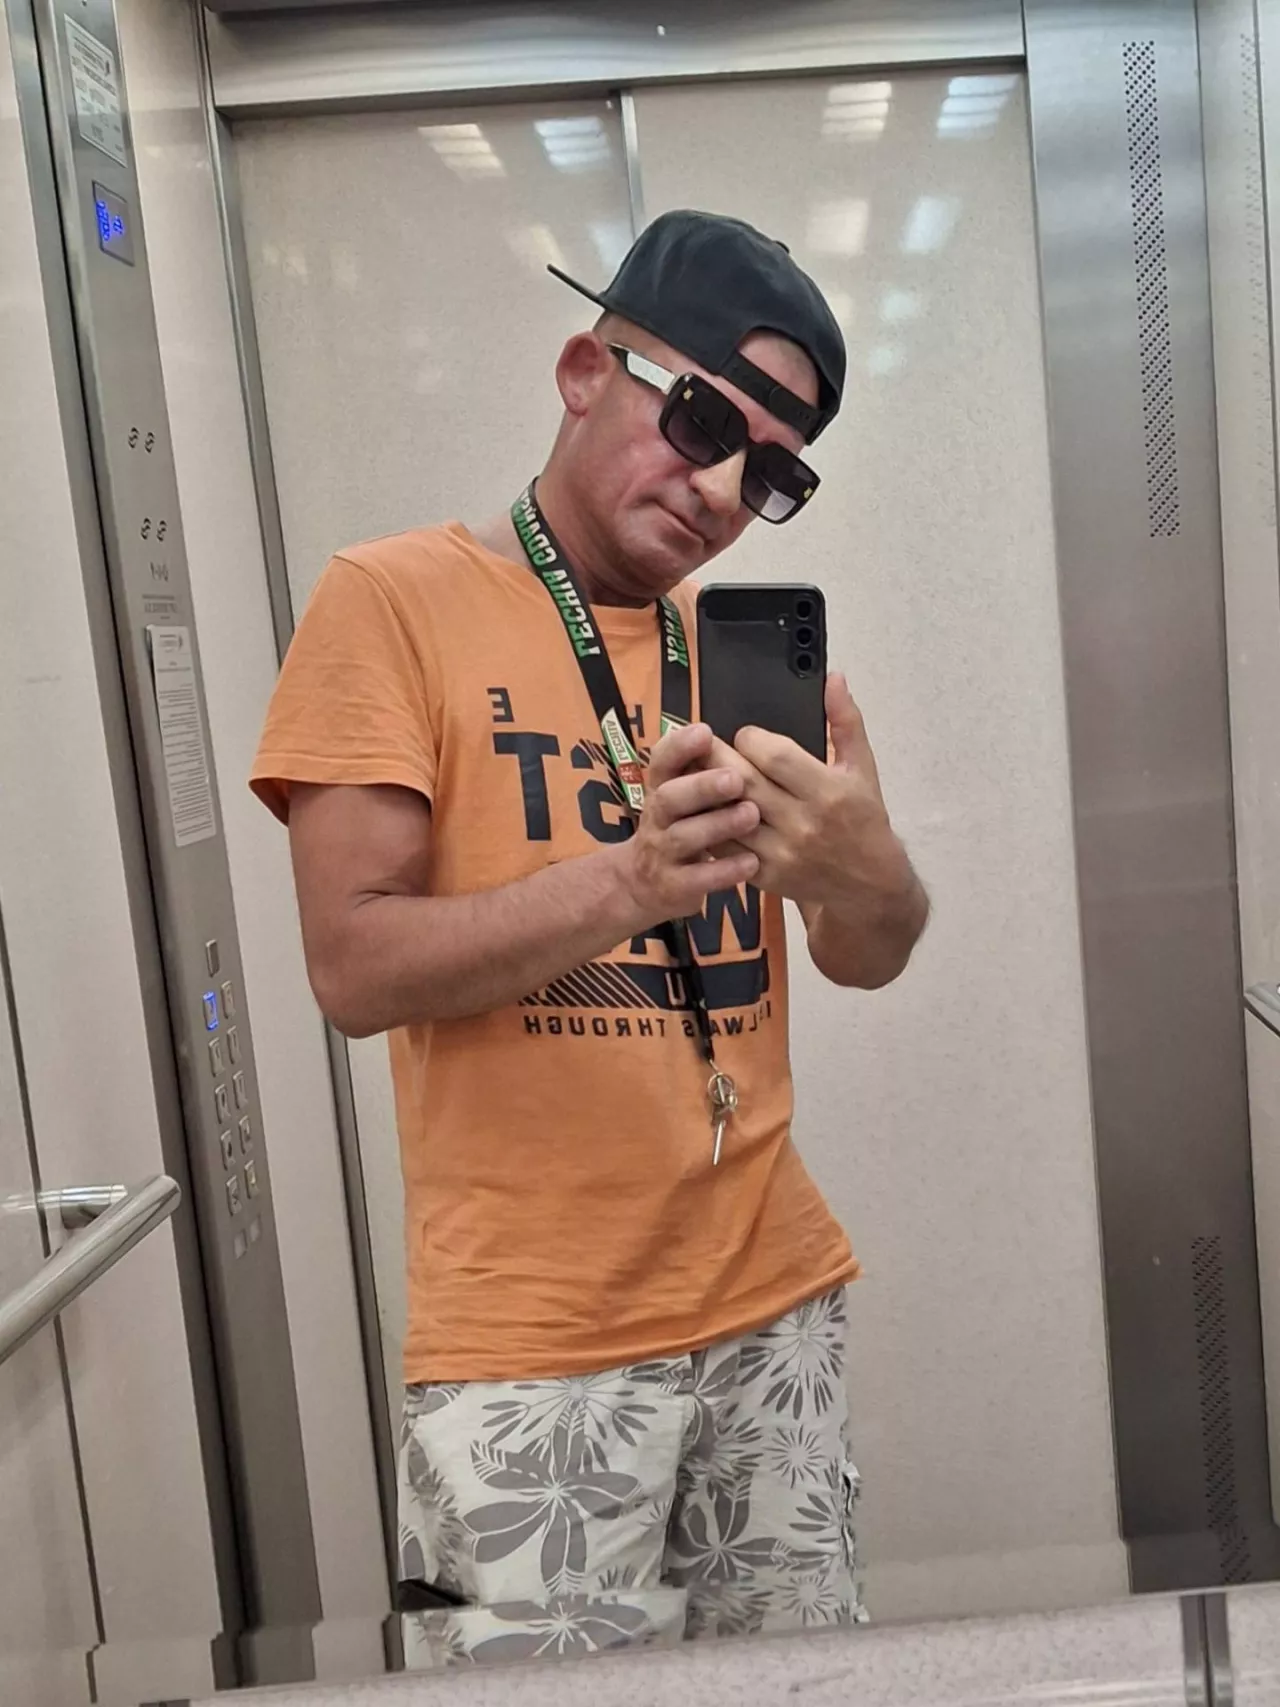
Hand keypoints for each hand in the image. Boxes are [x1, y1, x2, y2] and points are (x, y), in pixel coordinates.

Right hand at [612, 721, 759, 928]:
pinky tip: (752, 862)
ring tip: (751, 815)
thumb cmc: (677, 829)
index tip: (705, 732)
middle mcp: (657, 818)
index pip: (661, 762)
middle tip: (736, 778)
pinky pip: (696, 879)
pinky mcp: (672, 887)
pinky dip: (723, 871)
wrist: (640, 886)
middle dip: (702, 786)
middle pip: (669, 797)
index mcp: (661, 789)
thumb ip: (703, 772)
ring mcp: (661, 854)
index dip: (678, 746)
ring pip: (684, 837)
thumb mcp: (682, 799)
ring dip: (717, 825)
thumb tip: (748, 739)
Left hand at [708, 674, 912, 912]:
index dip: (750, 738)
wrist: (868, 883)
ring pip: (726, 815)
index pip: (773, 754)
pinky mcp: (766, 875)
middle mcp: (804, 823)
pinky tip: (705, 810)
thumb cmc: (863, 818)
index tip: (746, 736)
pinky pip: (725, 847)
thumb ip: (845, 721)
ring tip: (695, 774)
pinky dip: (710, 826)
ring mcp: (782, 853)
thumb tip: (834, 679)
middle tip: (704, 745)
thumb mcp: (862, 767)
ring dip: (705, 792)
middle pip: (742, 782)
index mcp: (828, 791)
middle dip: (717, 757)